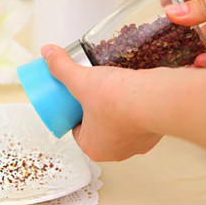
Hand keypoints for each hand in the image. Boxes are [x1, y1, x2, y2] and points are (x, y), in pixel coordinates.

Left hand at [41, 44, 163, 161]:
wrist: (158, 99)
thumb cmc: (117, 98)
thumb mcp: (81, 80)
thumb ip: (62, 67)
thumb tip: (47, 52)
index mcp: (93, 147)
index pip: (78, 132)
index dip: (75, 114)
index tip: (76, 99)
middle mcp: (117, 152)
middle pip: (98, 128)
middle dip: (95, 110)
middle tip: (93, 90)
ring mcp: (140, 144)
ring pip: (121, 125)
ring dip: (116, 109)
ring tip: (112, 88)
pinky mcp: (158, 133)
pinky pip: (141, 120)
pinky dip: (136, 108)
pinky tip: (133, 92)